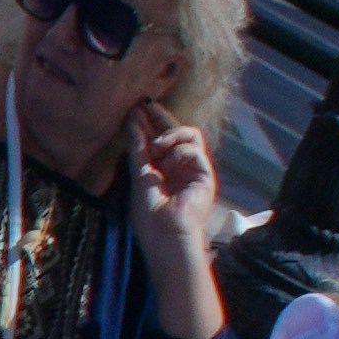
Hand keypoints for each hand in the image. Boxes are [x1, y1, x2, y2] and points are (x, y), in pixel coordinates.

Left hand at [127, 113, 225, 240]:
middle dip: (160, 116)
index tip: (134, 110)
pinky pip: (195, 150)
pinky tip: (168, 164)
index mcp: (161, 169)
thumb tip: (133, 123)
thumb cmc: (150, 216)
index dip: (148, 124)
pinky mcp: (205, 174)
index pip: (157, 140)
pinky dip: (179, 153)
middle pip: (175, 133)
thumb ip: (138, 150)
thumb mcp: (139, 177)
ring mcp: (194, 169)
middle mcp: (179, 167)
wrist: (166, 235)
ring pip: (190, 135)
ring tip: (156, 146)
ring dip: (171, 136)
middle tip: (146, 103)